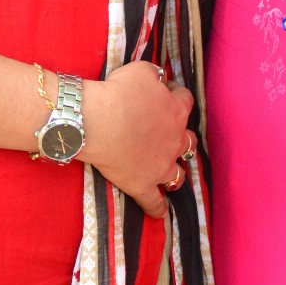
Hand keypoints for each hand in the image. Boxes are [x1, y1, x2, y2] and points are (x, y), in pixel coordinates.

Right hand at [80, 62, 192, 218]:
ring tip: (171, 174)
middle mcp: (174, 139)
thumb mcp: (141, 71)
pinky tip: (160, 213)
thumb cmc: (118, 92)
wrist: (98, 122)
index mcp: (175, 110)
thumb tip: (161, 78)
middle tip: (168, 135)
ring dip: (175, 173)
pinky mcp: (143, 185)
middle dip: (181, 138)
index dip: (177, 96)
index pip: (185, 100)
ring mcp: (161, 165)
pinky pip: (154, 202)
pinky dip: (157, 208)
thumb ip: (155, 75)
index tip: (167, 94)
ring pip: (177, 174)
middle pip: (187, 141)